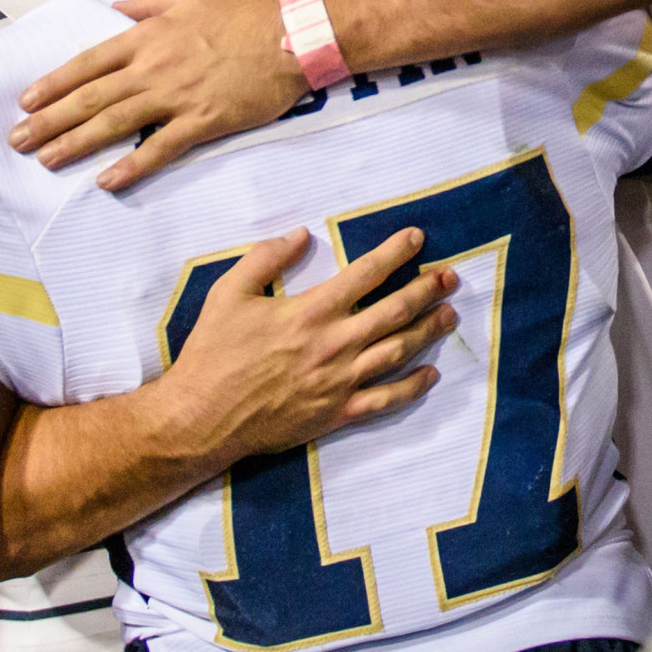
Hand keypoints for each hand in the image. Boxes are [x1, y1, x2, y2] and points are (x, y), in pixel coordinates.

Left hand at [12, 0, 303, 189]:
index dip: (55, 84)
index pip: (88, 63)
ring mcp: (176, 96)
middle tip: (18, 140)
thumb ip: (149, 5)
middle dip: (50, 120)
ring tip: (46, 160)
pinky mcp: (203, 121)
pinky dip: (131, 166)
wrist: (294, 32)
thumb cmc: (245, 12)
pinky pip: (159, 148)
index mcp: (148, 35)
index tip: (27, 101)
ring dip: (76, 143)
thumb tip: (117, 8)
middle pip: (91, 97)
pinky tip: (106, 181)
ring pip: (115, 123)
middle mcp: (153, 66)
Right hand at [160, 227, 460, 463]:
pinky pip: (385, 400)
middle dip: (426, 291)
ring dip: (428, 332)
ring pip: (397, 352)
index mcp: (309, 311)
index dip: (395, 253)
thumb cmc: (213, 353)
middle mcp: (333, 344)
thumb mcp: (228, 292)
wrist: (202, 416)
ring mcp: (339, 382)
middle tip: (449, 277)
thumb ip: (265, 258)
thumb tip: (300, 235)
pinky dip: (413, 387)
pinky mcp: (337, 414)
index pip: (365, 274)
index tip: (417, 239)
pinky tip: (431, 374)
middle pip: (394, 312)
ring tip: (449, 314)